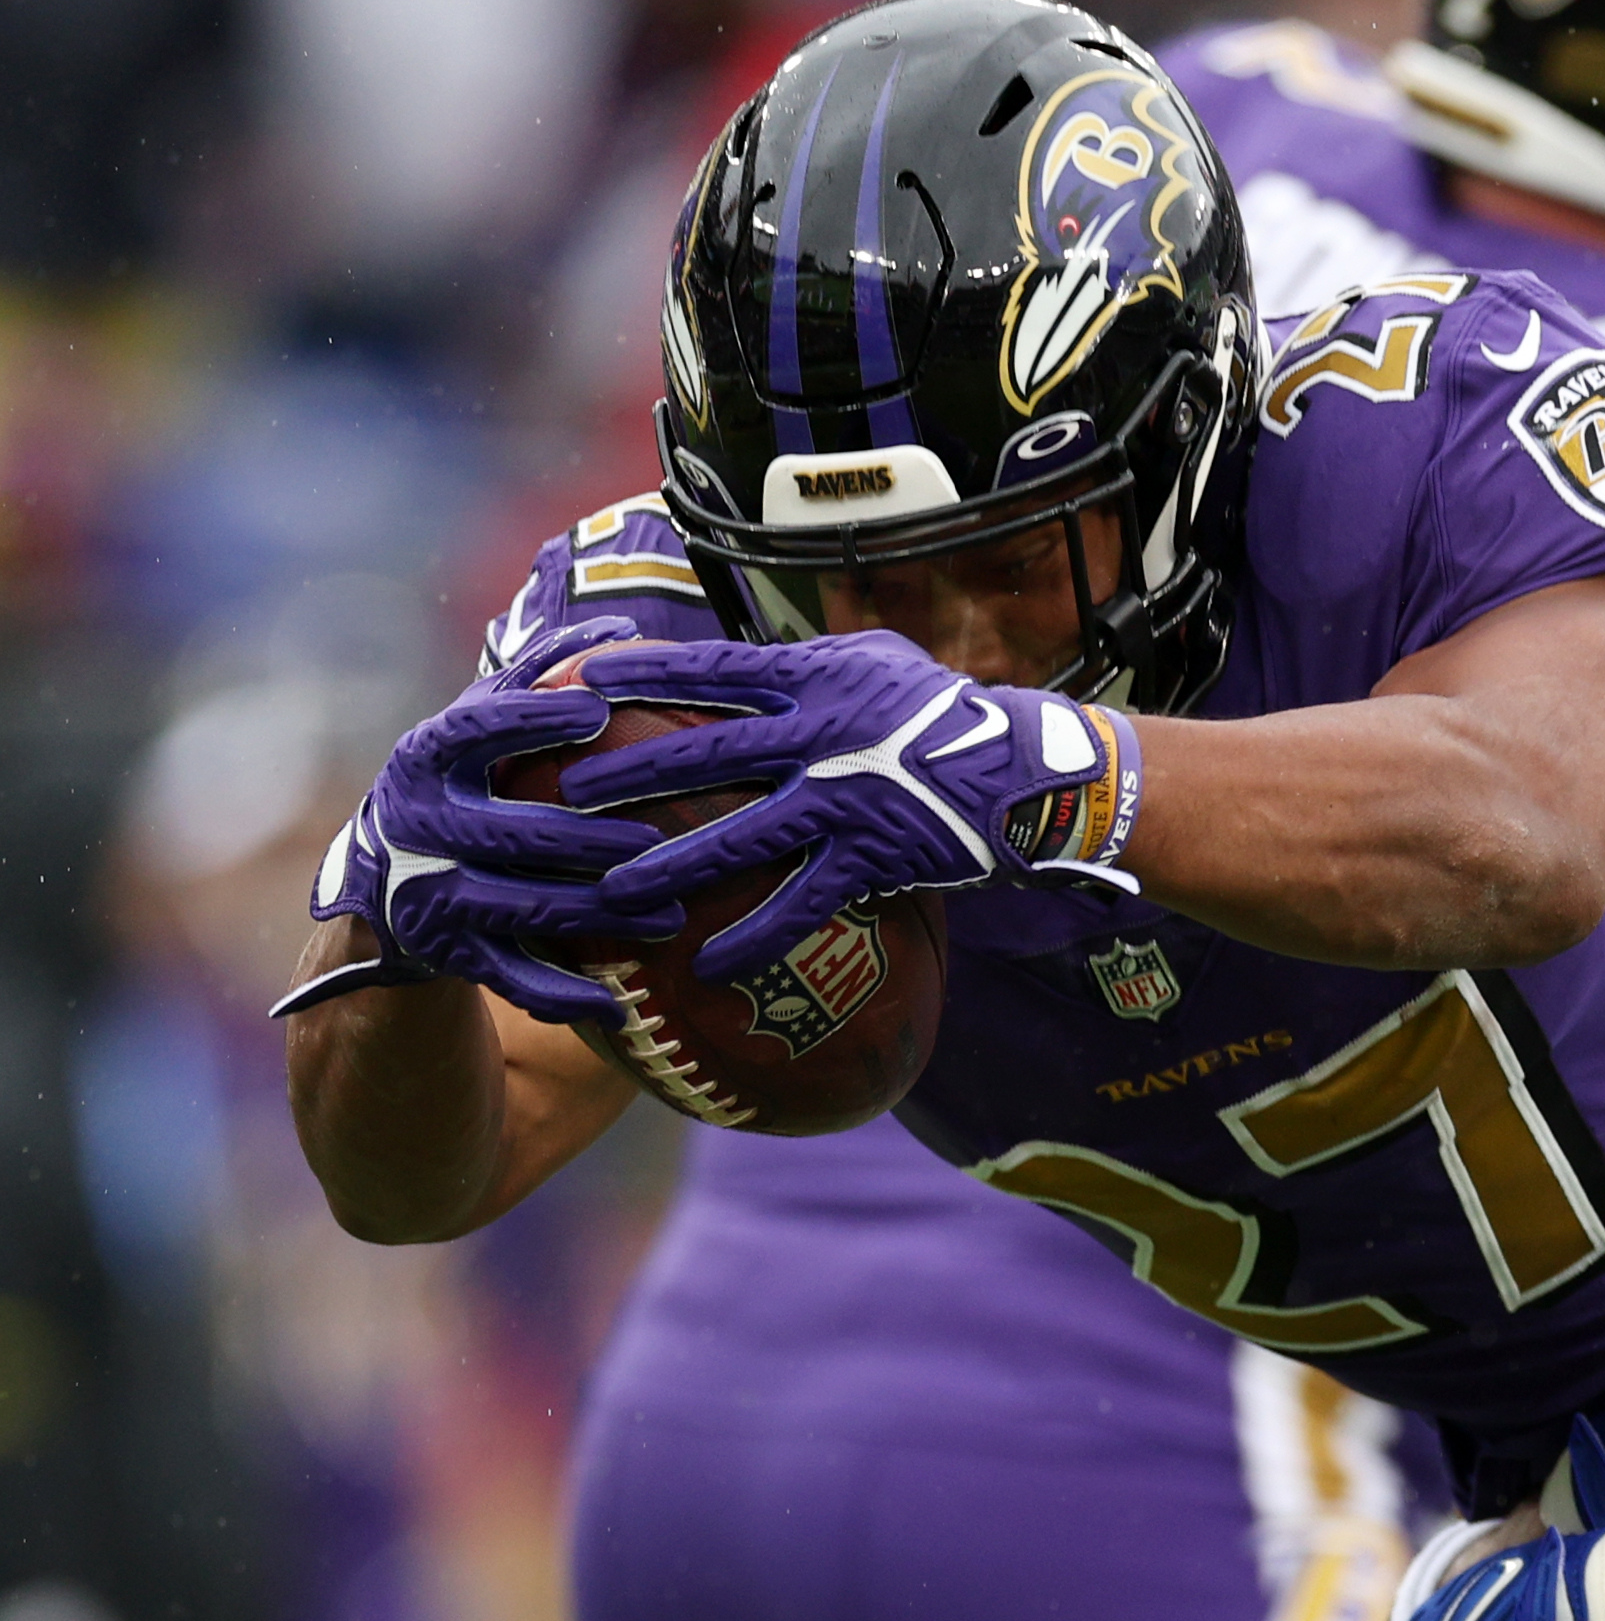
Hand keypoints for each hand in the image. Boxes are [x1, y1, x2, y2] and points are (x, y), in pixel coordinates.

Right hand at [274, 617, 679, 1022]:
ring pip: (519, 908)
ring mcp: (428, 893)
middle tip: (653, 842)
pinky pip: (510, 978)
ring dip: (596, 915)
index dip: (530, 718)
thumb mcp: (484, 725)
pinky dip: (562, 994)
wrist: (385, 886)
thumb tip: (624, 624)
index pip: (475, 729)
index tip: (593, 710)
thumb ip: (543, 675)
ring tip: (671, 917)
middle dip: (583, 840)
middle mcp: (417, 824)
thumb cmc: (462, 782)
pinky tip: (618, 1003)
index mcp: (426, 757)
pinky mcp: (446, 953)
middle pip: (507, 833)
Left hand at [562, 632, 1138, 976]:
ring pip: (739, 833)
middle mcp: (820, 734)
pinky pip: (801, 902)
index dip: (639, 672)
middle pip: (704, 751)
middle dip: (627, 773)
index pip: (709, 669)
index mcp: (814, 677)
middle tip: (561, 793)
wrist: (1028, 772)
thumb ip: (806, 662)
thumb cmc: (946, 711)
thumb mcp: (876, 661)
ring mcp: (843, 797)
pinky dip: (754, 935)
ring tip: (611, 892)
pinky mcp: (871, 856)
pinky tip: (708, 964)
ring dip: (671, 865)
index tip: (573, 676)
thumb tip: (742, 656)